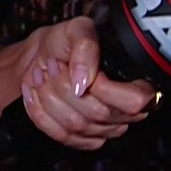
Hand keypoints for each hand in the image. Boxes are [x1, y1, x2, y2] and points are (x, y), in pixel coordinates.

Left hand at [16, 17, 155, 150]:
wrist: (41, 56)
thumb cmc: (64, 43)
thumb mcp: (76, 30)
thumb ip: (85, 47)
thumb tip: (84, 80)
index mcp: (134, 80)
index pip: (134, 101)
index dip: (105, 90)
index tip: (78, 73)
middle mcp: (122, 109)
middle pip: (98, 114)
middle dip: (66, 87)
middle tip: (54, 66)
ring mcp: (102, 128)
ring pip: (76, 125)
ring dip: (50, 97)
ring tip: (43, 76)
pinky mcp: (79, 139)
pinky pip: (59, 134)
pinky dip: (39, 111)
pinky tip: (36, 94)